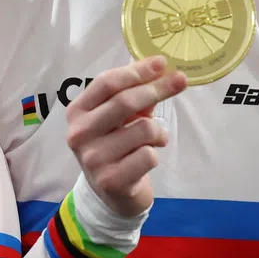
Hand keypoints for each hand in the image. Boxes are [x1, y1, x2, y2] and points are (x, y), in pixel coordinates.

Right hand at [65, 55, 187, 217]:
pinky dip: (155, 153)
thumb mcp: (119, 119)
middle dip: (158, 88)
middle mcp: (79, 134)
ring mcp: (93, 158)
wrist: (110, 195)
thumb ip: (135, 96)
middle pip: (125, 101)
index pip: (106, 83)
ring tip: (155, 139)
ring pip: (143, 129)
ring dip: (159, 131)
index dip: (137, 70)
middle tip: (181, 80)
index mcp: (78, 111)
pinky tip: (147, 158)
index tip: (162, 62)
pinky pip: (148, 155)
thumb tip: (162, 71)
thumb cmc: (116, 147)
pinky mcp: (111, 180)